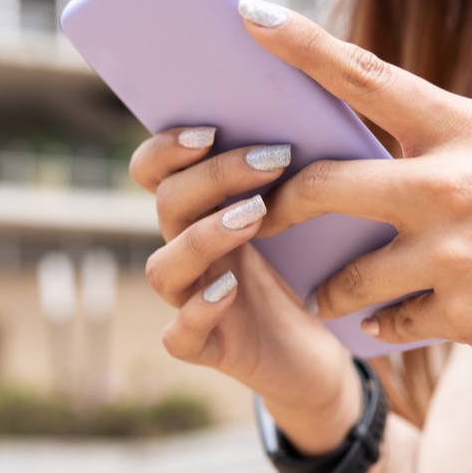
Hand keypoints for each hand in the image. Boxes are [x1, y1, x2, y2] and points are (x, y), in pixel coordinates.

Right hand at [129, 128, 361, 454]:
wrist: (318, 356)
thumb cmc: (308, 277)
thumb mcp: (301, 219)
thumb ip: (288, 177)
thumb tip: (310, 116)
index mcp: (200, 215)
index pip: (153, 172)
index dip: (166, 148)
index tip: (211, 129)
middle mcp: (187, 254)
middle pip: (167, 205)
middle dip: (214, 177)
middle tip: (271, 161)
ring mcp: (189, 302)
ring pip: (162, 268)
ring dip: (202, 238)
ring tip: (253, 218)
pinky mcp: (205, 349)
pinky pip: (179, 335)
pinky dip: (198, 311)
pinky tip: (229, 290)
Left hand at [239, 0, 471, 373]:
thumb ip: (443, 151)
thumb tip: (370, 161)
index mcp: (468, 130)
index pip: (366, 76)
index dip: (300, 43)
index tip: (251, 16)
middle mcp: (453, 186)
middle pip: (323, 187)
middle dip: (276, 207)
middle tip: (257, 217)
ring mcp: (457, 255)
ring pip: (348, 277)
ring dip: (330, 290)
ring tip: (327, 294)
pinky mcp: (468, 316)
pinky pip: (391, 322)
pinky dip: (384, 323)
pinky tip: (397, 317)